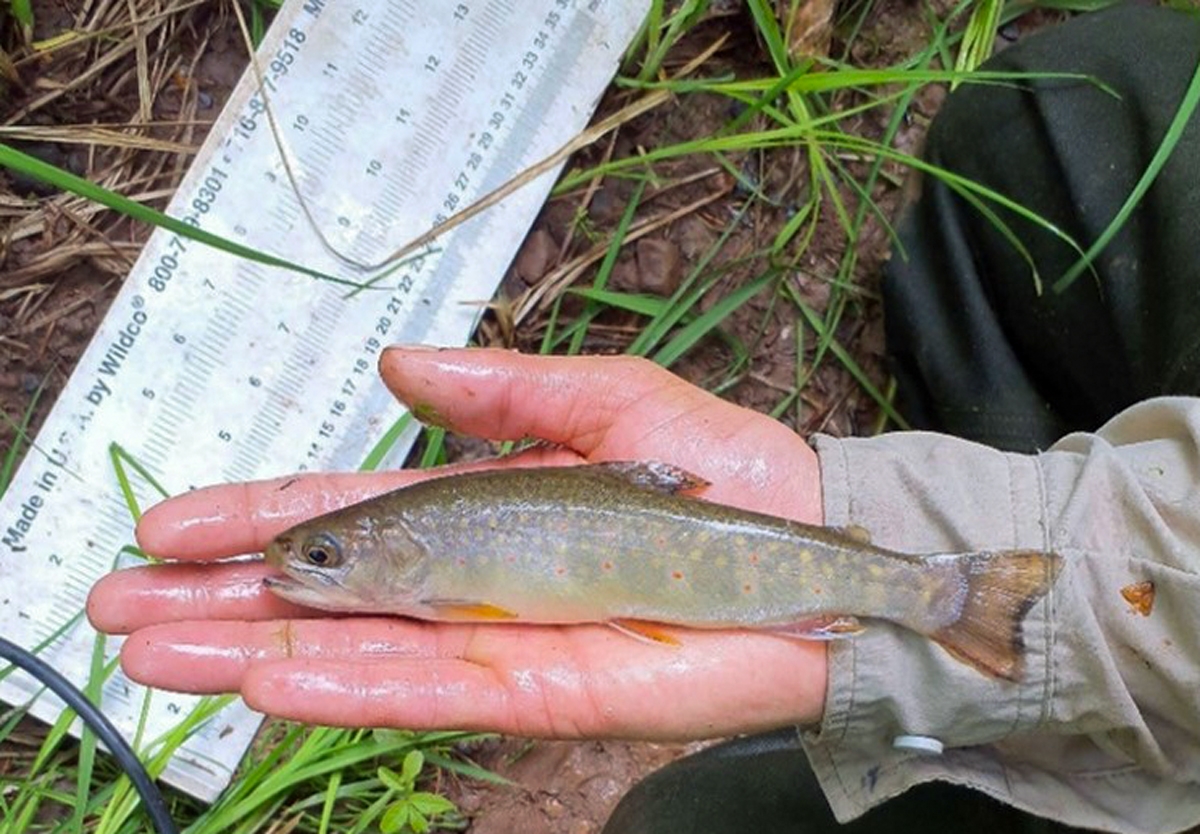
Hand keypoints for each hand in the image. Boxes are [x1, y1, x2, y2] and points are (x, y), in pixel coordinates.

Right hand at [88, 348, 827, 739]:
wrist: (809, 551)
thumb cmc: (722, 475)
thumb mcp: (608, 401)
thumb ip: (502, 390)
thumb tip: (395, 367)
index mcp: (479, 507)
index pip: (346, 515)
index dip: (259, 519)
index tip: (171, 524)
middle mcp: (472, 582)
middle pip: (328, 595)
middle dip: (223, 599)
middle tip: (118, 604)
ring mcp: (500, 642)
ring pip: (357, 653)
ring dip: (252, 653)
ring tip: (155, 651)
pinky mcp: (542, 694)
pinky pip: (430, 695)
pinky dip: (346, 689)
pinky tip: (267, 680)